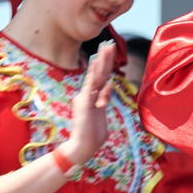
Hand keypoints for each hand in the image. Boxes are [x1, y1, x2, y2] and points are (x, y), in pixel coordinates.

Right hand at [52, 41, 122, 171]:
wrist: (82, 148)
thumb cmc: (92, 134)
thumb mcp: (101, 112)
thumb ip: (104, 98)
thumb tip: (110, 84)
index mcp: (93, 96)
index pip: (101, 77)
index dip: (106, 64)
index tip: (110, 50)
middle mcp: (87, 95)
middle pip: (98, 74)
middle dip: (104, 58)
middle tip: (108, 44)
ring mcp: (85, 99)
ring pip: (95, 77)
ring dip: (101, 63)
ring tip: (105, 49)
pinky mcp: (84, 104)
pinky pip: (91, 88)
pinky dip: (95, 76)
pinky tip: (98, 65)